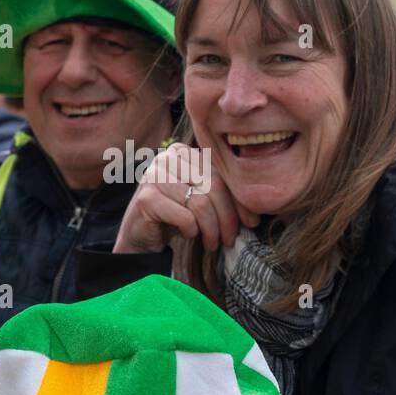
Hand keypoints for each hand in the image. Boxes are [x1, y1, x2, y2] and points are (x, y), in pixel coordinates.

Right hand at [113, 142, 258, 254]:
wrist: (140, 235)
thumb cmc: (175, 216)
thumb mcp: (201, 200)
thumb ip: (223, 196)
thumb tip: (255, 214)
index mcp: (184, 152)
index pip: (220, 174)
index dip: (238, 201)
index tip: (250, 224)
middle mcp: (168, 157)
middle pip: (212, 187)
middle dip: (226, 218)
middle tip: (228, 239)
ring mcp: (154, 175)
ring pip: (200, 204)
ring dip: (210, 229)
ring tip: (211, 243)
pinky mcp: (146, 197)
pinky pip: (184, 216)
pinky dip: (191, 230)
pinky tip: (187, 234)